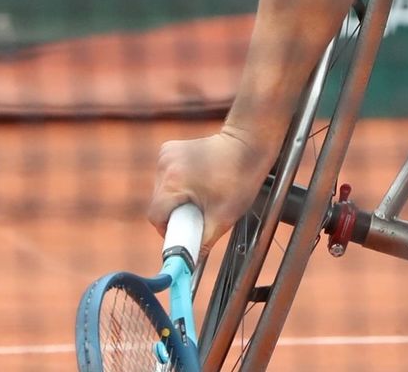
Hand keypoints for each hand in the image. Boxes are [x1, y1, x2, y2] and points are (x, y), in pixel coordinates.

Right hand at [147, 128, 273, 248]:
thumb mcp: (224, 217)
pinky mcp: (170, 148)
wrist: (249, 142)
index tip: (188, 230)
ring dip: (178, 197)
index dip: (172, 229)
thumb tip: (189, 265)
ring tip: (203, 193)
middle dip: (178, 213)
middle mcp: (164, 165)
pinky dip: (180, 183)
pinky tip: (199, 179)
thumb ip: (203, 241)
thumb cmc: (240, 178)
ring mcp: (166, 154)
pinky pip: (168, 176)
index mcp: (173, 182)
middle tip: (201, 213)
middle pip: (159, 203)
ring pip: (163, 190)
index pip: (157, 217)